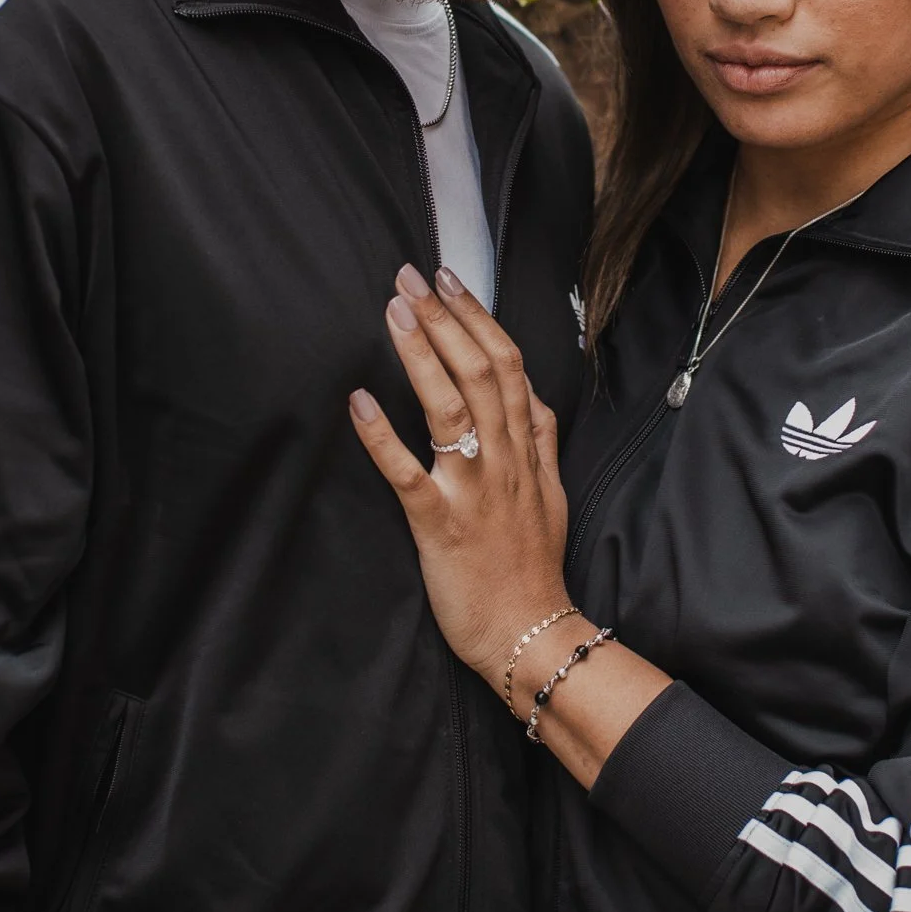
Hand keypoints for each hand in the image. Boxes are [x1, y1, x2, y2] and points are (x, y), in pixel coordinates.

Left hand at [350, 264, 570, 682]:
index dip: (478, 318)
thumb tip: (527, 392)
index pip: (507, 365)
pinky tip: (358, 401)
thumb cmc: (533, 566)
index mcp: (526, 449)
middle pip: (478, 372)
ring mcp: (473, 491)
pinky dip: (381, 436)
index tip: (450, 280)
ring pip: (449, 409)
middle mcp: (503, 461)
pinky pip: (407, 474)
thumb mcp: (552, 492)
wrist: (530, 635)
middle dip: (444, 319)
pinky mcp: (440, 525)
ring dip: (420, 356)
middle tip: (412, 276)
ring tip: (393, 313)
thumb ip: (540, 439)